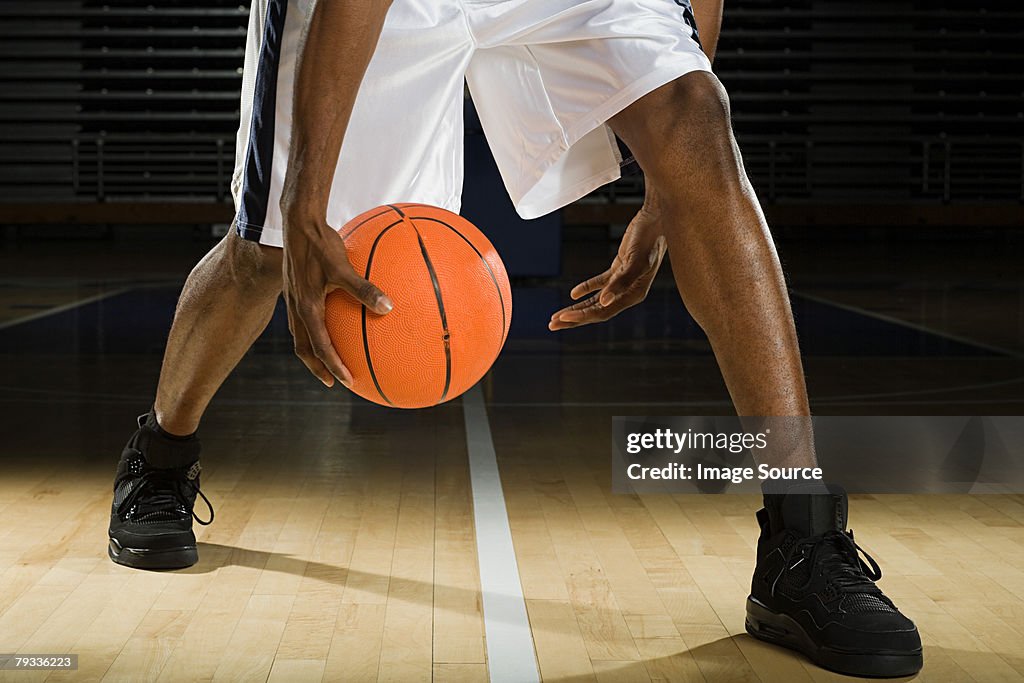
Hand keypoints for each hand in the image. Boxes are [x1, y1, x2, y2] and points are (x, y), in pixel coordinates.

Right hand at [282, 211, 392, 386]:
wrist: (297, 223)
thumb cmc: (321, 243)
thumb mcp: (342, 267)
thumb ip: (363, 288)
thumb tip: (389, 307)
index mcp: (306, 307)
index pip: (320, 346)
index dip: (333, 366)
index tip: (347, 382)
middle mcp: (296, 307)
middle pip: (304, 348)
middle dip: (318, 367)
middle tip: (333, 382)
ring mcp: (293, 299)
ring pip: (301, 335)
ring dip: (314, 352)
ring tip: (329, 360)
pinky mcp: (296, 290)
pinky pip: (304, 318)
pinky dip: (315, 330)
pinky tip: (332, 321)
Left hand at [549, 205, 666, 329]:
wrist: (657, 218)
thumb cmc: (650, 239)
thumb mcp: (636, 260)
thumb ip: (621, 282)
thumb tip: (603, 301)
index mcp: (634, 294)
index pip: (603, 312)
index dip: (582, 316)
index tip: (563, 318)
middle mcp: (629, 292)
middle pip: (597, 310)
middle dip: (574, 318)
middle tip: (552, 324)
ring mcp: (623, 281)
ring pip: (596, 300)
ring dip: (577, 308)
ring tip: (557, 315)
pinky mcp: (619, 269)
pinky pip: (600, 283)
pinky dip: (586, 288)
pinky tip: (573, 294)